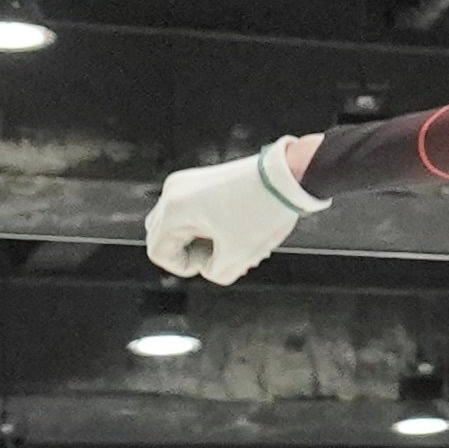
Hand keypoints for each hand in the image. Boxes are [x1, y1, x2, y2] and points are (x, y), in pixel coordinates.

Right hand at [144, 141, 325, 284]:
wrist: (289, 175)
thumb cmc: (263, 211)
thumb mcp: (238, 256)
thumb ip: (215, 272)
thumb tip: (209, 266)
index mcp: (174, 209)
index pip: (159, 252)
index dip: (186, 267)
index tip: (216, 262)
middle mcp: (174, 191)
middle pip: (166, 237)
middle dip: (196, 253)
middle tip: (227, 255)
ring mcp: (188, 181)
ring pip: (183, 225)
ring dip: (207, 241)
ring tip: (239, 245)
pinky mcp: (204, 179)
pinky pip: (196, 211)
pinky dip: (213, 225)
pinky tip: (243, 230)